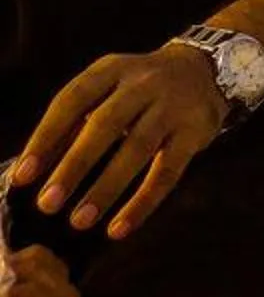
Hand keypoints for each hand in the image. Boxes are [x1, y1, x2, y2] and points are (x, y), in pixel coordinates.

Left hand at [13, 47, 228, 242]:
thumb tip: (33, 170)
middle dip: (74, 166)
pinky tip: (119, 229)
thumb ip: (76, 122)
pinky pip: (167, 171)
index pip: (72, 100)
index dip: (45, 137)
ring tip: (79, 221)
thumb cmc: (140, 89)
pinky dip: (142, 202)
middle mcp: (142, 83)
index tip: (23, 176)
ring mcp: (172, 106)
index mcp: (112, 70)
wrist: (206, 68)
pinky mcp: (194, 131)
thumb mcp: (109, 89)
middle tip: (47, 204)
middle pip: (105, 124)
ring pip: (136, 149)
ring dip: (105, 188)